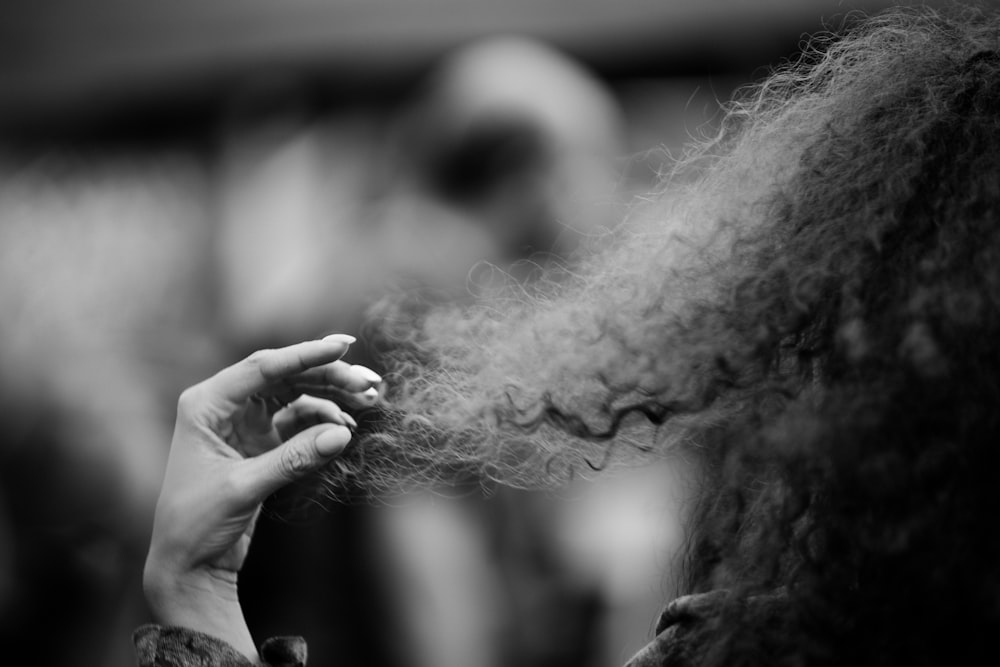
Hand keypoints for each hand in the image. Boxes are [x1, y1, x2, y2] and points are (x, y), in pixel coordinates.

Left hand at [143, 335, 379, 659]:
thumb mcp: (244, 488)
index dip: (305, 354)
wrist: (188, 565)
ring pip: (295, 395)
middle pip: (285, 376)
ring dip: (331, 396)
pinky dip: (323, 420)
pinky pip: (298, 420)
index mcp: (206, 404)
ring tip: (367, 400)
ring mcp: (244, 423)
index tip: (343, 347)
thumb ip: (294, 458)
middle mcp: (224, 406)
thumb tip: (343, 432)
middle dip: (328, 376)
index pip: (262, 367)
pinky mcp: (260, 443)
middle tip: (368, 383)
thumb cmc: (196, 524)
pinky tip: (345, 425)